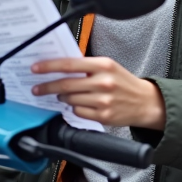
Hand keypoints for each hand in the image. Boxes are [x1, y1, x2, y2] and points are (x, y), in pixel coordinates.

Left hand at [31, 57, 165, 129]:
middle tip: (37, 88)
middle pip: (65, 84)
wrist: (145, 102)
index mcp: (103, 65)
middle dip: (46, 86)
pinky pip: (78, 112)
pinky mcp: (103, 116)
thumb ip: (86, 66)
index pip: (69, 64)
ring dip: (62, 98)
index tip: (35, 68)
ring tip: (64, 95)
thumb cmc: (123, 83)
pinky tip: (80, 105)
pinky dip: (74, 108)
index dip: (49, 66)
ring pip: (70, 99)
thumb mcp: (108, 67)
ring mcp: (103, 100)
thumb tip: (59, 67)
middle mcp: (103, 82)